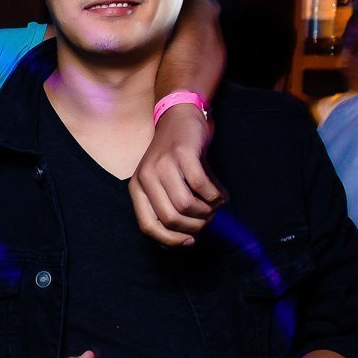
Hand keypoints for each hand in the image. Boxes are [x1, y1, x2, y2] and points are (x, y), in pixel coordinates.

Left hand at [131, 104, 223, 245]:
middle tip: (208, 219)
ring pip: (186, 205)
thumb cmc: (176, 157)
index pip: (147, 226)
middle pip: (170, 218)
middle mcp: (146, 176)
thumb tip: (188, 240)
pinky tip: (219, 194)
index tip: (190, 241)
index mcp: (137, 187)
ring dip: (206, 211)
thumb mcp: (165, 183)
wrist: (180, 117)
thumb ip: (170, 207)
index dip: (171, 239)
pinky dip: (215, 196)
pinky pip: (202, 187)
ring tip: (214, 205)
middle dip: (195, 225)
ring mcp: (163, 164)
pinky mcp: (183, 154)